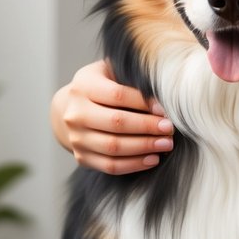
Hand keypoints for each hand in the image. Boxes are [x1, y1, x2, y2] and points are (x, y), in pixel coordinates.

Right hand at [51, 60, 173, 174]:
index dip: (144, 103)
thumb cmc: (100, 86)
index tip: (164, 110)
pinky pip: (110, 166)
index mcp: (84, 86)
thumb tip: (164, 93)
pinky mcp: (82, 157)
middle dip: (147, 127)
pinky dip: (134, 164)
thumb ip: (132, 78)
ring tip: (165, 144)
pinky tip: (152, 159)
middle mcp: (76, 113)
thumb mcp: (111, 72)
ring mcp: (77, 138)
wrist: (69, 108)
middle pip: (116, 123)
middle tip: (169, 129)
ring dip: (144, 147)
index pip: (117, 95)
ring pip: (113, 147)